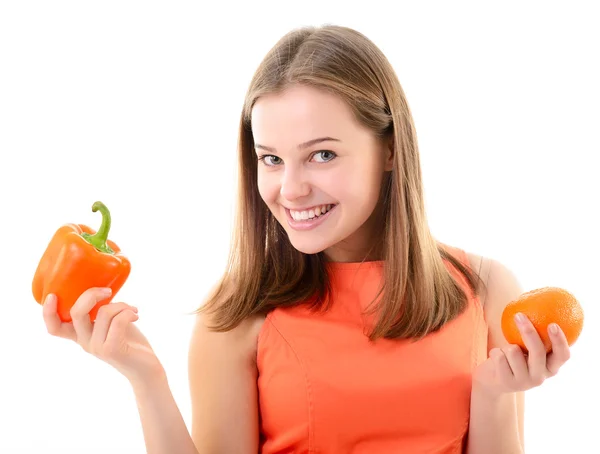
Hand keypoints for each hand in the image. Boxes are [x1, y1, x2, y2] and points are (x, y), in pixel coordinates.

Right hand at [43, 287, 164, 387]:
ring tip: (132, 310)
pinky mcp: (112, 349)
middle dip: (92, 294)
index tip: (53, 295)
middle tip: (109, 292)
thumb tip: (101, 291)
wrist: (145, 367)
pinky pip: (118, 320)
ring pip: (103, 312)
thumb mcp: (111, 323)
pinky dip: (128, 312)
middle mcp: (85, 342)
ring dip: (121, 305)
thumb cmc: (129, 341)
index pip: (55, 328)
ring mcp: (97, 347)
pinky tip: (135, 315)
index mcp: (80, 335)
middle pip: (76, 313)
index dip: (48, 312)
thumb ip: (101, 311)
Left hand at [473, 313, 570, 396]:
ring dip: (505, 346)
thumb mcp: (527, 350)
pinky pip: (499, 356)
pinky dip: (495, 352)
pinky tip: (496, 360)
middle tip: (520, 315)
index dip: (560, 341)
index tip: (552, 324)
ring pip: (513, 351)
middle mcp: (540, 377)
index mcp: (551, 368)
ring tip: (505, 352)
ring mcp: (524, 382)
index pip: (562, 355)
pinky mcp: (507, 382)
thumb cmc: (513, 358)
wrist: (492, 380)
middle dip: (528, 331)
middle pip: (538, 352)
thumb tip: (535, 307)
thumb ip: (536, 338)